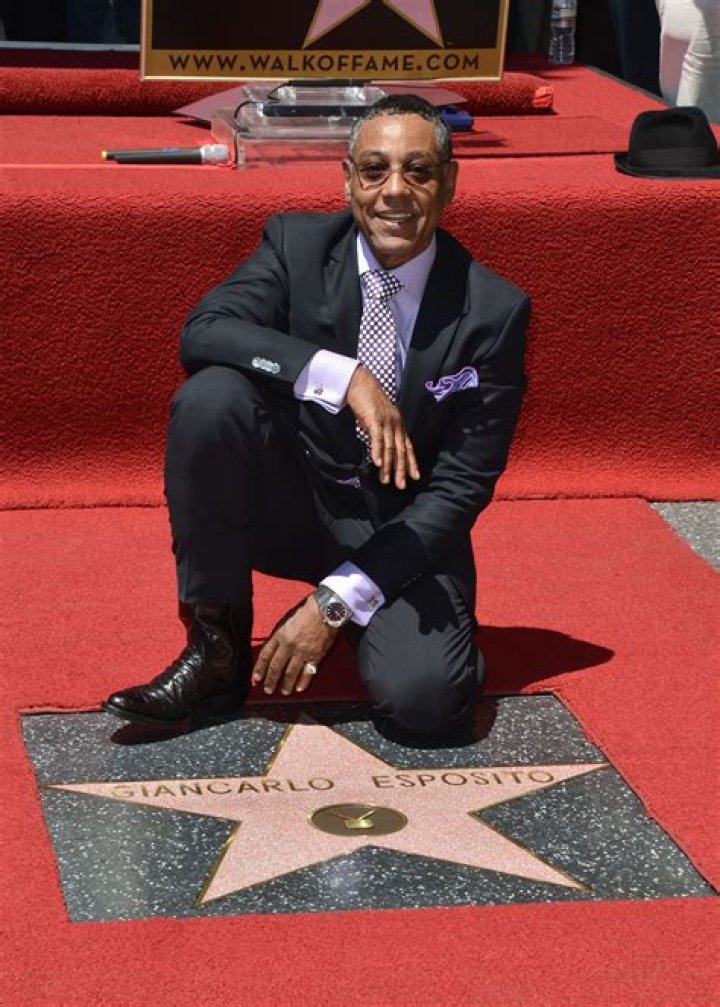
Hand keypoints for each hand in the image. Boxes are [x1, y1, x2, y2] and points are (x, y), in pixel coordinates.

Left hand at [251, 596, 338, 695]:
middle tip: (268, 690)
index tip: (256, 678)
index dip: (260, 668)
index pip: (266, 655)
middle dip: (271, 680)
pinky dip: (303, 682)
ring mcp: (302, 652)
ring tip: (284, 692)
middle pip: (276, 667)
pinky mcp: (316, 656)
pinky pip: (308, 672)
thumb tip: (273, 650)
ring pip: (291, 673)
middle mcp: (289, 646)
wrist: (325, 610)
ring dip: (286, 684)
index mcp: (280, 635)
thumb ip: (280, 636)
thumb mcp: (286, 621)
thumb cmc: (306, 611)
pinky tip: (299, 688)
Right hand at [346, 365, 419, 489]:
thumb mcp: (380, 418)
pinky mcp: (373, 419)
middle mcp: (395, 424)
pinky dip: (378, 452)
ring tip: (386, 480)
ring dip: (388, 466)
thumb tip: (381, 448)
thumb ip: (382, 432)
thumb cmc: (368, 400)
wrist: (360, 382)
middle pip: (400, 451)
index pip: (408, 446)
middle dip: (401, 470)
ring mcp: (385, 421)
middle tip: (401, 485)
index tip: (414, 477)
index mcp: (398, 424)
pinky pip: (377, 438)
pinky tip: (377, 463)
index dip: (412, 462)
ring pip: (389, 447)